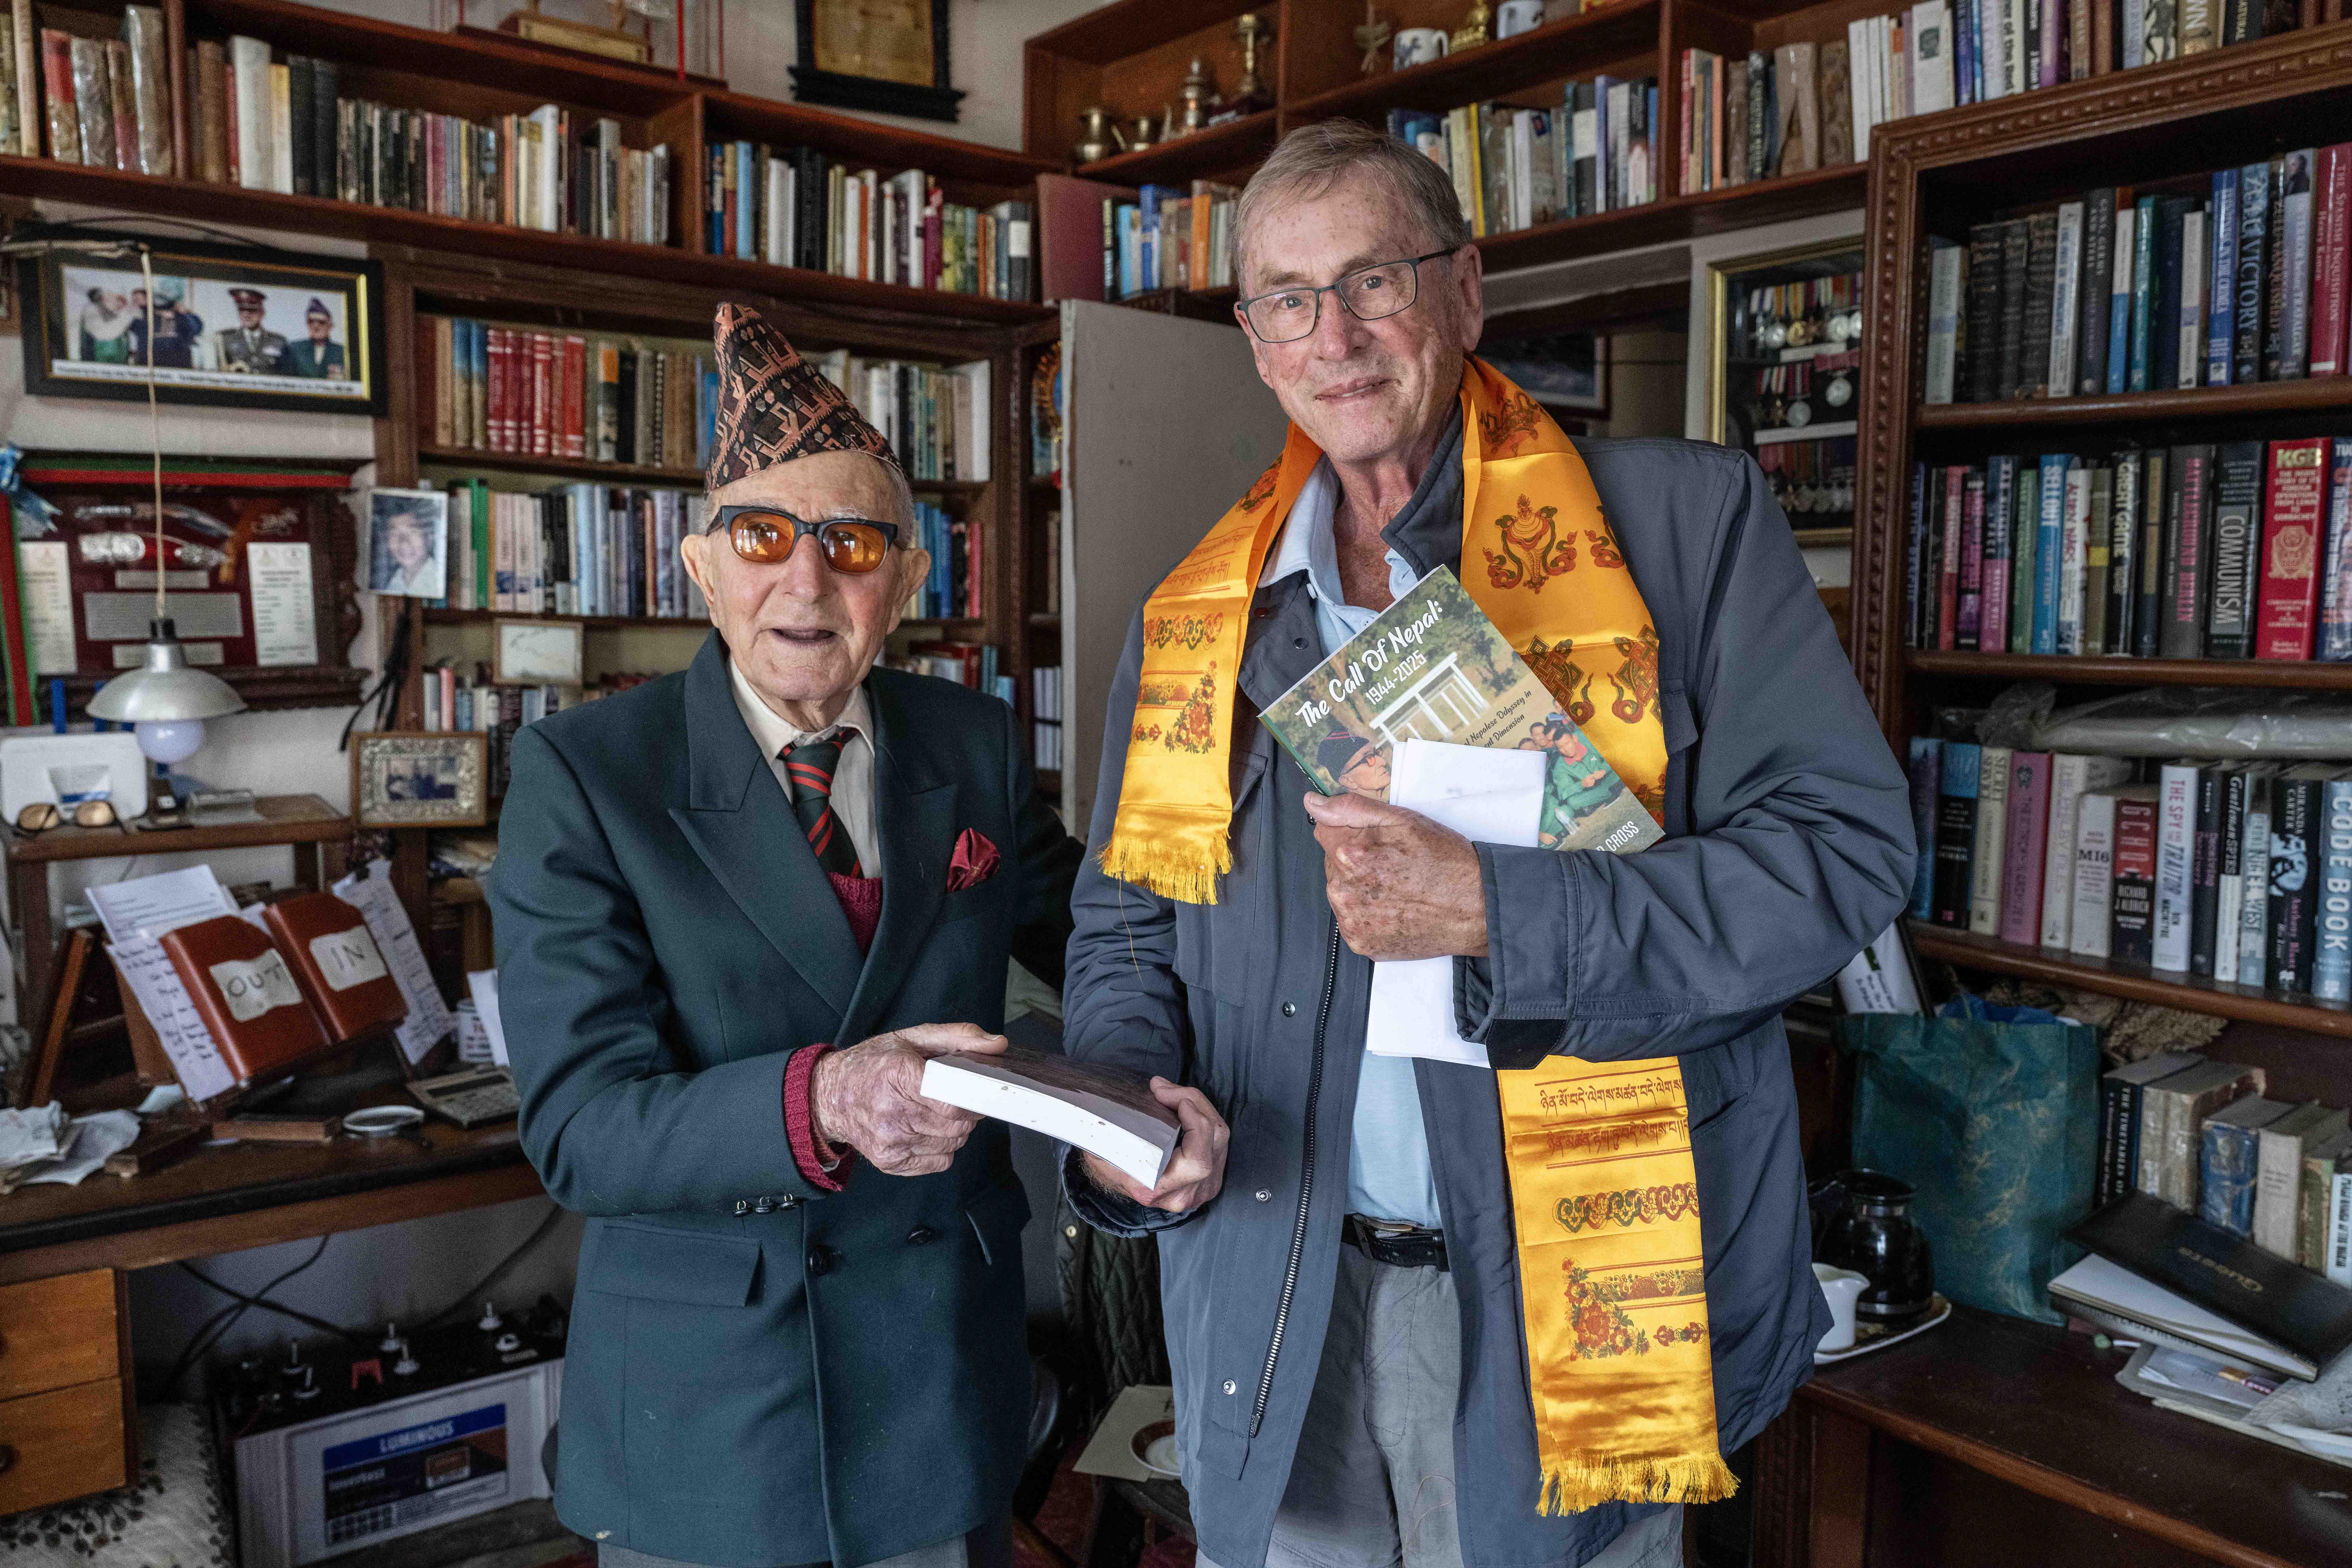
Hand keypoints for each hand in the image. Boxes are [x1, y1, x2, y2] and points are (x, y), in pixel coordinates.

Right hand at [810, 1023, 1005, 1176]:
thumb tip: (998, 1044)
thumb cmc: (872, 1064)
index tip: (978, 1091)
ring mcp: (890, 1142)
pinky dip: (942, 1147)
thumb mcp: (911, 1038)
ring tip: (935, 1111)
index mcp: (898, 1075)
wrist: (827, 1096)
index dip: (973, 1098)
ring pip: (952, 1144)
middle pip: (957, 1125)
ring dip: (955, 1129)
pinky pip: (940, 1161)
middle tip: (955, 1097)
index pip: (953, 1101)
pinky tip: (925, 1129)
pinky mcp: (889, 1163)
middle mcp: (892, 1113)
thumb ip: (959, 1037)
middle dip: (967, 1112)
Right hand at [1082, 1078, 1227, 1212]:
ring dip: (1200, 1107)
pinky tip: (1186, 1106)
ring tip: (1174, 1092)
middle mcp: (1182, 1194)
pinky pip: (1218, 1142)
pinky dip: (1204, 1118)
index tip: (1176, 1100)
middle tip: (1167, 1089)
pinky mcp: (1208, 1179)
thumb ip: (1117, 1131)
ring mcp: (1199, 1189)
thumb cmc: (1107, 1158)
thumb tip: (1132, 1102)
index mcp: (1154, 1190)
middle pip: (1214, 1143)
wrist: (1113, 1177)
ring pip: (1220, 1139)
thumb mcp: (1103, 1148)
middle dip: (1196, 1105)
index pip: (1196, 1163)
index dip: (1196, 1125)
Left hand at [1303, 790, 1488, 959]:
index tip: (1378, 843)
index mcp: (1349, 855)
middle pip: (1335, 866)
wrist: (1476, 909)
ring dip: (1361, 889)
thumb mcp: (1402, 821)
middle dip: (1357, 862)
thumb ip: (1351, 809)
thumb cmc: (1445, 863)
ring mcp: (1352, 922)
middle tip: (1396, 866)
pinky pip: (1354, 920)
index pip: (1327, 834)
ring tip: (1398, 888)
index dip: (1354, 835)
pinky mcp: (1362, 944)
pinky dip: (1369, 914)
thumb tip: (1313, 803)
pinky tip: (1396, 907)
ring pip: (1343, 893)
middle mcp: (1343, 892)